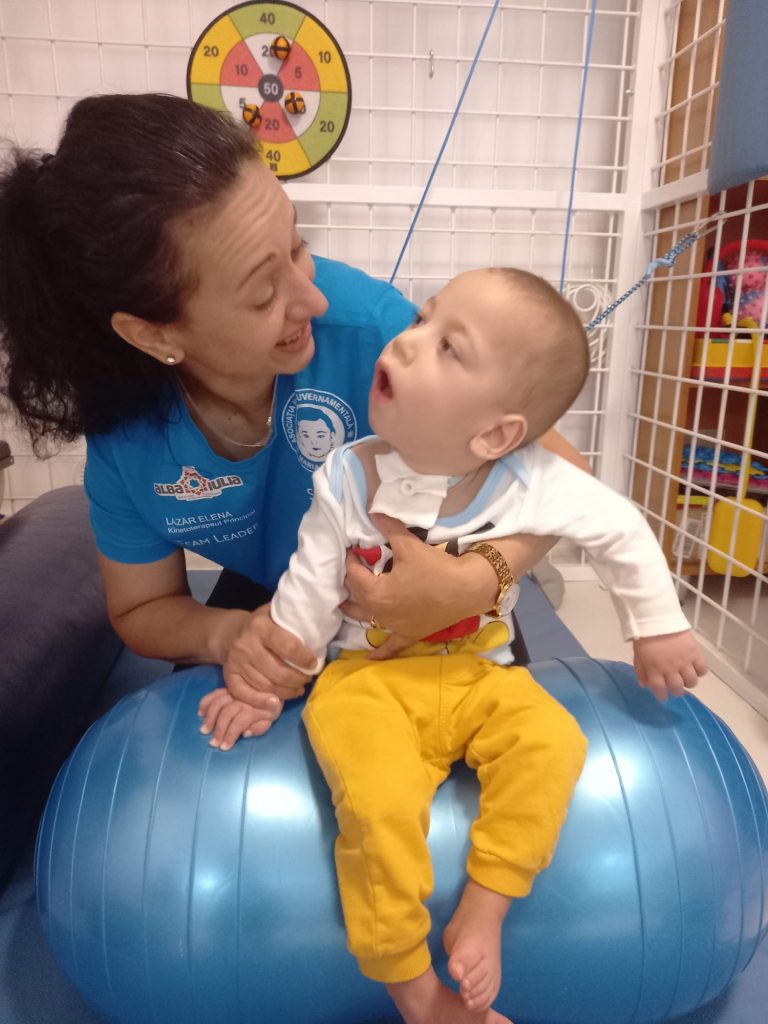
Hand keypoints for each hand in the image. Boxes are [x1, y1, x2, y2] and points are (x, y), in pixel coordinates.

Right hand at [198, 687, 281, 749]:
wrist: (271, 689)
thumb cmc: (268, 709)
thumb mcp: (269, 721)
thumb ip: (259, 728)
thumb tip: (246, 733)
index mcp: (255, 708)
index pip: (240, 721)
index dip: (231, 735)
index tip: (223, 747)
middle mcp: (243, 699)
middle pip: (227, 713)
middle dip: (219, 729)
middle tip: (213, 743)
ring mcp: (234, 692)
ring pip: (218, 703)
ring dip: (210, 717)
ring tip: (204, 730)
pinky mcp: (228, 688)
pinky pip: (214, 693)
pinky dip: (206, 702)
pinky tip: (200, 713)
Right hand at [222, 603, 315, 705]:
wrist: (231, 632)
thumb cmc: (263, 624)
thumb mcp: (276, 614)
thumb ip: (293, 621)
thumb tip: (319, 631)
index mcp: (261, 626)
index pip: (287, 646)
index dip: (303, 659)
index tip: (314, 664)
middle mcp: (246, 644)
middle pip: (277, 672)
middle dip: (298, 680)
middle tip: (307, 680)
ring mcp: (236, 661)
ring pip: (265, 685)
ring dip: (286, 692)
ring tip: (298, 689)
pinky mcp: (229, 675)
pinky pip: (244, 694)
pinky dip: (261, 702)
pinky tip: (276, 702)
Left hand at [341, 513, 473, 658]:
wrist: (467, 589)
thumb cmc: (435, 567)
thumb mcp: (408, 545)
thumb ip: (388, 527)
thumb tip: (372, 508)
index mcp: (375, 593)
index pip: (353, 574)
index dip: (351, 560)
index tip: (353, 550)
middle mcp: (380, 614)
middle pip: (358, 595)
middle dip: (353, 580)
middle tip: (355, 567)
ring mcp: (394, 627)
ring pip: (367, 619)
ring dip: (356, 610)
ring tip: (345, 603)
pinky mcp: (410, 634)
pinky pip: (392, 645)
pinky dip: (381, 652)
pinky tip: (371, 659)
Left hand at [633, 630, 707, 700]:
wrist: (658, 619)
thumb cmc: (645, 637)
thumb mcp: (638, 655)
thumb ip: (641, 671)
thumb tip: (644, 685)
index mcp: (654, 670)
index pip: (660, 690)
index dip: (662, 696)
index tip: (663, 696)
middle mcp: (670, 669)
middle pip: (677, 688)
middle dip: (676, 691)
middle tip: (676, 687)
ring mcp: (684, 662)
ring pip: (692, 682)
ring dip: (689, 682)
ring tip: (686, 677)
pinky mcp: (695, 653)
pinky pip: (702, 670)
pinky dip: (699, 672)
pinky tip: (695, 668)